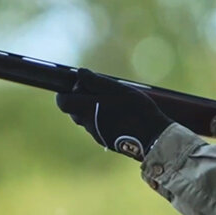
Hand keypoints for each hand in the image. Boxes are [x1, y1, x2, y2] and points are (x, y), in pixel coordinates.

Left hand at [55, 69, 172, 160]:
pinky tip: (120, 116)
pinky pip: (98, 127)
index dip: (66, 92)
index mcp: (88, 109)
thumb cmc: (137, 110)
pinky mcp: (106, 141)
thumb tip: (79, 73)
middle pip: (74, 110)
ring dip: (94, 110)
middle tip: (101, 93)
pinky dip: (104, 120)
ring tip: (114, 104)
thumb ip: (96, 81)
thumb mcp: (118, 89)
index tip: (80, 85)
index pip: (62, 101)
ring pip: (87, 119)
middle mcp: (89, 124)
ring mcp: (97, 135)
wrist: (153, 138)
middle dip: (82, 100)